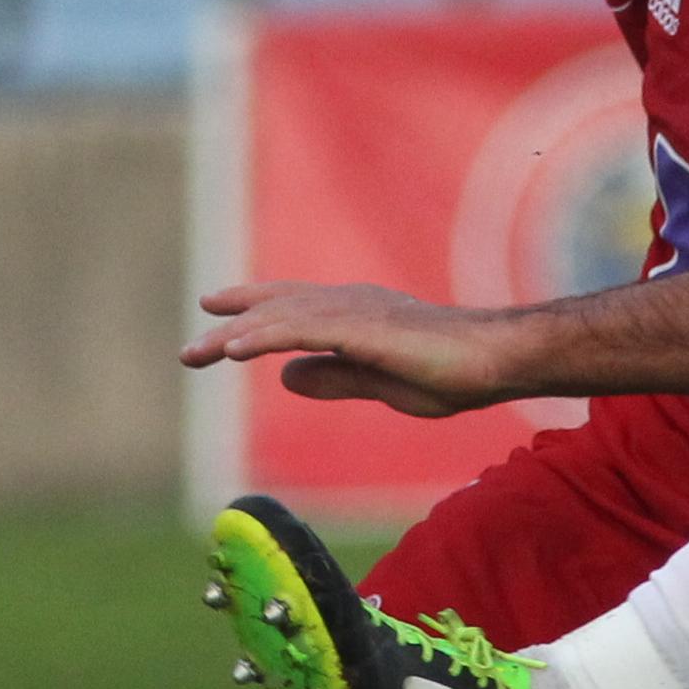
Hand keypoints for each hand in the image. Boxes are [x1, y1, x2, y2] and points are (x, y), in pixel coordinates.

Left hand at [181, 281, 532, 420]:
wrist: (497, 359)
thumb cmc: (453, 372)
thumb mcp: (381, 383)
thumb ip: (334, 377)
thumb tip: (286, 376)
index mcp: (356, 316)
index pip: (293, 309)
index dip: (254, 312)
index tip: (218, 321)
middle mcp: (349, 305)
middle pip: (277, 309)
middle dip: (232, 325)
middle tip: (192, 349)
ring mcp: (355, 312)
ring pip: (281, 318)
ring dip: (237, 335)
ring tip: (200, 353)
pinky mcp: (362, 328)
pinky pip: (302, 330)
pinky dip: (265, 337)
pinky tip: (238, 352)